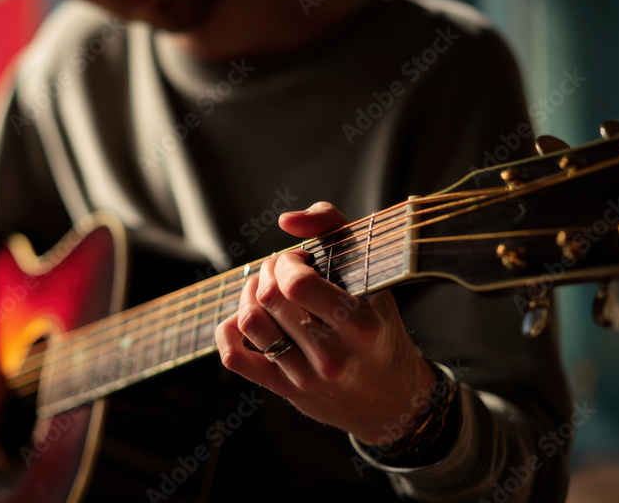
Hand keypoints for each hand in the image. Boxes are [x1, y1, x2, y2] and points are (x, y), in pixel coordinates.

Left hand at [215, 202, 436, 444]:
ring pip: (249, 322)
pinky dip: (228, 331)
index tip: (300, 260)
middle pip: (270, 298)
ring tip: (265, 290)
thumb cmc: (379, 326)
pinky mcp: (284, 390)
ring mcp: (305, 377)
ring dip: (248, 294)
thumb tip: (285, 221)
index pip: (297, 284)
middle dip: (268, 271)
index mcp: (359, 325)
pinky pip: (235, 358)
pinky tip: (244, 318)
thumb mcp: (373, 274)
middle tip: (280, 271)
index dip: (287, 261)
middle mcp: (332, 356)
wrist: (390, 397)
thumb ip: (333, 227)